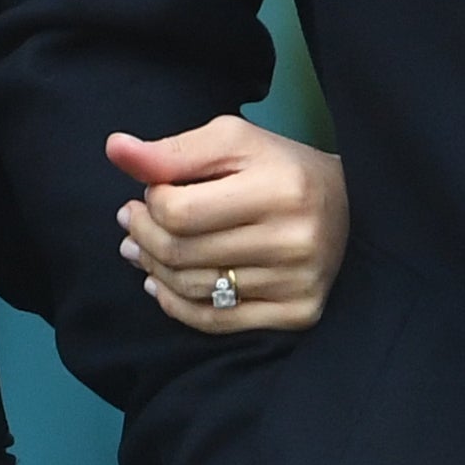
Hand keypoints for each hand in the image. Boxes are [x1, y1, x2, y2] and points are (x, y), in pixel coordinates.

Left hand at [108, 118, 346, 335]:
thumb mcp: (232, 143)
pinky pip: (215, 321)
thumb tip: (114, 149)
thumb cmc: (280, 168)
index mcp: (279, 189)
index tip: (147, 194)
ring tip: (140, 250)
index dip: (149, 202)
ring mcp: (298, 283)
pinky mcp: (298, 313)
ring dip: (153, 269)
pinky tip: (160, 284)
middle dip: (142, 236)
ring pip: (193, 288)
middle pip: (181, 252)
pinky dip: (175, 304)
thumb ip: (172, 151)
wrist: (350, 207)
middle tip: (130, 222)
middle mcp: (293, 240)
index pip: (179, 211)